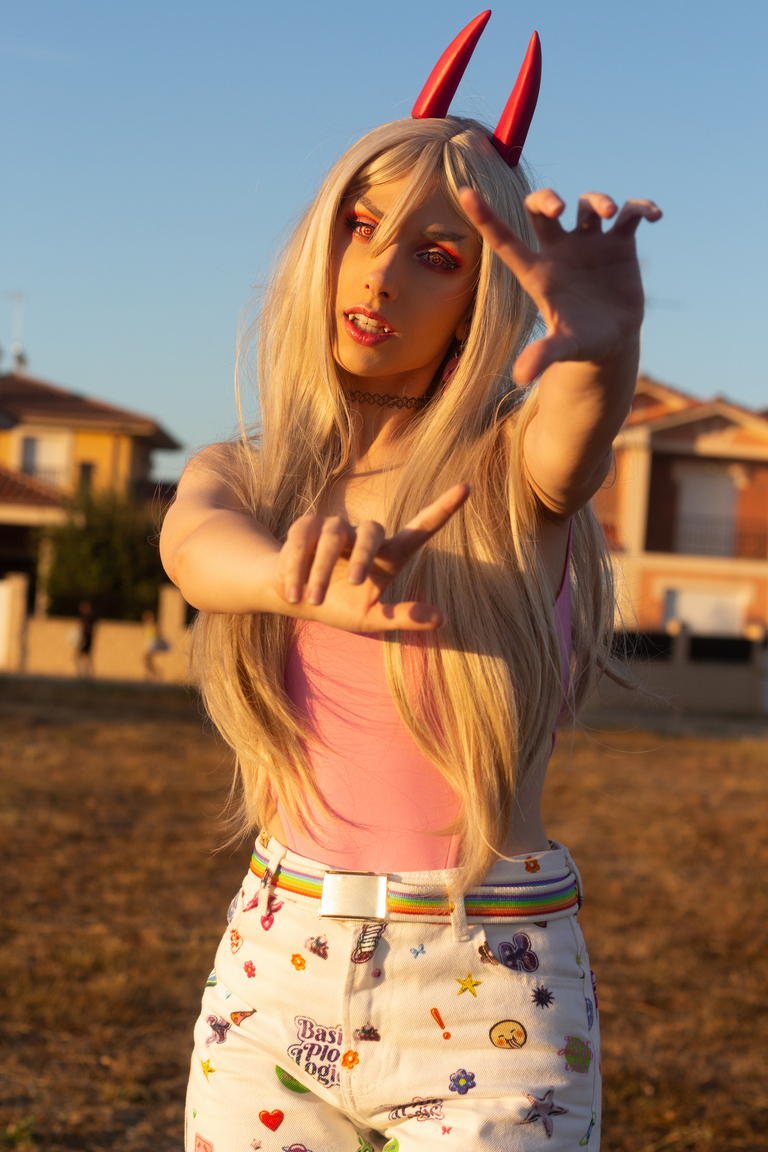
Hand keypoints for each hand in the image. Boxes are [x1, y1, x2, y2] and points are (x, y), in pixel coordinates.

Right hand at [272, 483, 469, 631]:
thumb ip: (404, 617)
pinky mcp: (306, 527)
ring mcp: (335, 528)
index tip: (467, 487)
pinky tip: (293, 591)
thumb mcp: (371, 619)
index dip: (444, 508)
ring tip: (312, 600)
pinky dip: (296, 566)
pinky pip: (302, 537)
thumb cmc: (339, 607)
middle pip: (372, 529)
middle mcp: (365, 535)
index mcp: (389, 555)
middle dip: (363, 555)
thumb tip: (442, 619)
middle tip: (356, 584)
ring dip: (321, 570)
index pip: (421, 528)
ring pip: (331, 537)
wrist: (295, 598)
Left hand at [459, 186, 661, 383]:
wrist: (612, 341)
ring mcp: (590, 244)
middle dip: (546, 198)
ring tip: (612, 214)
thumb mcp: (563, 348)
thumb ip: (543, 355)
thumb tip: (520, 377)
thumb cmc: (580, 344)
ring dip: (599, 200)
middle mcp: (560, 251)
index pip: (505, 240)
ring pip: (587, 204)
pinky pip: (630, 214)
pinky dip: (641, 208)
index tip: (464, 192)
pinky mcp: (619, 244)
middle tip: (559, 208)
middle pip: (542, 209)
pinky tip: (654, 216)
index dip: (485, 217)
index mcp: (539, 272)